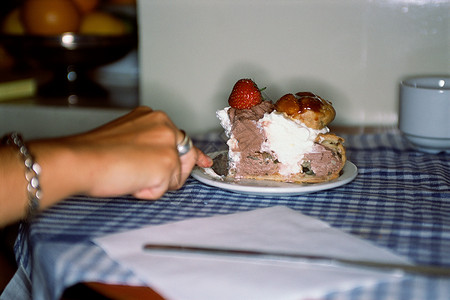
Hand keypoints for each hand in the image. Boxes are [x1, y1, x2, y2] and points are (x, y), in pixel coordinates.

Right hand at [66, 106, 212, 199]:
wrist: (78, 160)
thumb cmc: (93, 153)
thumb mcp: (127, 138)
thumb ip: (149, 144)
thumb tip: (162, 161)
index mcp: (154, 118)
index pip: (181, 139)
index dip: (193, 154)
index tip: (205, 161)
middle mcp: (165, 126)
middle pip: (184, 159)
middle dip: (168, 174)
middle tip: (140, 174)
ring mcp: (168, 144)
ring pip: (175, 177)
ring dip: (154, 183)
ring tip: (129, 174)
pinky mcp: (168, 163)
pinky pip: (163, 189)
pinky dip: (147, 192)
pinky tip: (130, 181)